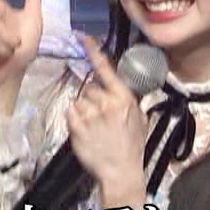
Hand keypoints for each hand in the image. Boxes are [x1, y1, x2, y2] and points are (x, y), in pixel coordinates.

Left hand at [67, 35, 146, 193]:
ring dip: (84, 111)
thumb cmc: (131, 146)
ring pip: (79, 100)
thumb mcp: (139, 119)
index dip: (94, 52)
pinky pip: (70, 112)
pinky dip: (74, 119)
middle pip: (89, 88)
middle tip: (102, 118)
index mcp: (123, 98)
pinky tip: (86, 131)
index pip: (105, 69)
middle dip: (93, 99)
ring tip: (95, 128)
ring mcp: (89, 113)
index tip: (84, 38)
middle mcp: (105, 102)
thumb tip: (122, 89)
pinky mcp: (75, 125)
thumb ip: (129, 101)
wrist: (120, 171)